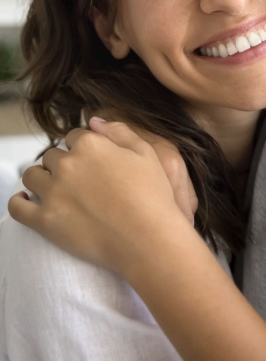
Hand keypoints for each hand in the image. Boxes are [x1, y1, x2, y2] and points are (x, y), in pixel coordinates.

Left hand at [8, 119, 187, 272]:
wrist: (148, 240)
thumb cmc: (152, 196)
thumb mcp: (146, 153)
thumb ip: (119, 131)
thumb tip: (94, 120)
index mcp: (91, 144)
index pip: (73, 137)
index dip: (82, 148)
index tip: (90, 163)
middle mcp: (68, 164)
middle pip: (52, 156)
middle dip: (62, 164)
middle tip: (78, 181)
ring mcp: (53, 192)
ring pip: (32, 175)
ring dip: (41, 179)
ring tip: (54, 190)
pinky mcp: (44, 221)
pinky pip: (18, 206)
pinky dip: (20, 202)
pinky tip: (28, 201)